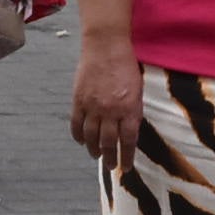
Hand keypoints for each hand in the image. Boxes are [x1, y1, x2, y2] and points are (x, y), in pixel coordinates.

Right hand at [70, 42, 144, 166]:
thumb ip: (133, 110)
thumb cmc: (126, 65)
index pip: (128, 141)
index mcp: (129, 109)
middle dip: (110, 158)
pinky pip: (76, 124)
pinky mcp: (79, 100)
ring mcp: (93, 107)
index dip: (127, 156)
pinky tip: (81, 141)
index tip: (127, 166)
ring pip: (91, 137)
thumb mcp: (138, 89)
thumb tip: (129, 129)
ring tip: (96, 156)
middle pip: (109, 142)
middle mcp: (111, 111)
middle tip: (111, 166)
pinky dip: (78, 135)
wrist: (106, 47)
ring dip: (94, 149)